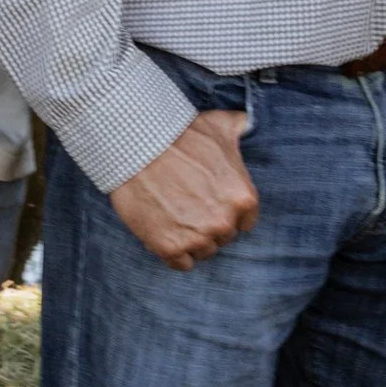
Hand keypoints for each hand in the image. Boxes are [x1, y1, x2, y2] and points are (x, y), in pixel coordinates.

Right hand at [109, 111, 258, 268]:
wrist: (139, 145)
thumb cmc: (181, 134)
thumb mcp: (219, 125)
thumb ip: (239, 126)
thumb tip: (246, 122)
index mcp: (243, 199)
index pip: (245, 222)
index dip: (227, 212)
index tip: (211, 202)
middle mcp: (224, 222)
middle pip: (223, 237)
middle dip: (209, 224)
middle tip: (189, 206)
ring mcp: (197, 238)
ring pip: (203, 251)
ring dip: (191, 239)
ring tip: (175, 217)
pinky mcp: (170, 247)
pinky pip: (180, 263)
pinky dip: (173, 251)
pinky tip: (164, 231)